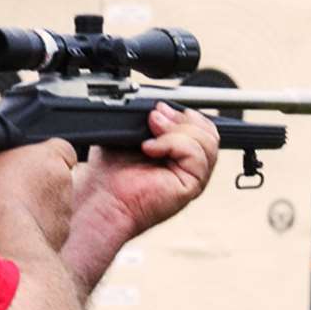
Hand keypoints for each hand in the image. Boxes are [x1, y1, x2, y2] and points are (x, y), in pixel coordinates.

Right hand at [0, 137, 76, 250]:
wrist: (6, 234)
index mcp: (52, 154)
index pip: (62, 149)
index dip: (47, 157)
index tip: (30, 165)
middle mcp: (65, 180)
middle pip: (55, 179)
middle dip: (37, 186)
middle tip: (12, 192)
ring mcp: (65, 209)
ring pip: (52, 206)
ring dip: (35, 209)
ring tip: (8, 215)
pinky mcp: (61, 233)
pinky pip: (48, 229)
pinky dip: (34, 230)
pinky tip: (14, 233)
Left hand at [74, 103, 220, 236]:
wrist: (102, 201)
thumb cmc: (109, 176)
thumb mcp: (127, 138)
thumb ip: (145, 121)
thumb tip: (160, 108)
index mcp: (178, 154)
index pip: (201, 126)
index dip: (184, 113)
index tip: (158, 109)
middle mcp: (189, 166)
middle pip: (208, 131)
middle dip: (181, 118)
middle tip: (154, 118)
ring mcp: (193, 177)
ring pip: (206, 141)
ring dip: (176, 130)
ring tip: (149, 134)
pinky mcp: (192, 186)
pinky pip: (196, 154)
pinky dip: (173, 144)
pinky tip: (149, 149)